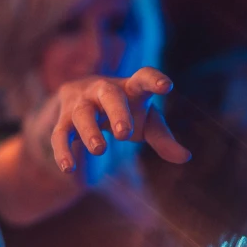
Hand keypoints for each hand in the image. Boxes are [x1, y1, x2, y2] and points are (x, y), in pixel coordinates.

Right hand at [50, 67, 190, 171]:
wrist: (80, 99)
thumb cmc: (124, 111)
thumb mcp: (145, 122)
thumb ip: (163, 138)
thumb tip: (186, 157)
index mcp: (130, 88)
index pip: (143, 77)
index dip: (154, 80)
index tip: (167, 86)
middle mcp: (103, 91)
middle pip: (110, 95)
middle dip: (117, 112)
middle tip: (124, 134)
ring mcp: (81, 104)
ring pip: (82, 114)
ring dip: (90, 131)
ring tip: (100, 150)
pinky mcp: (63, 120)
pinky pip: (60, 134)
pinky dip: (63, 151)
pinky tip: (69, 168)